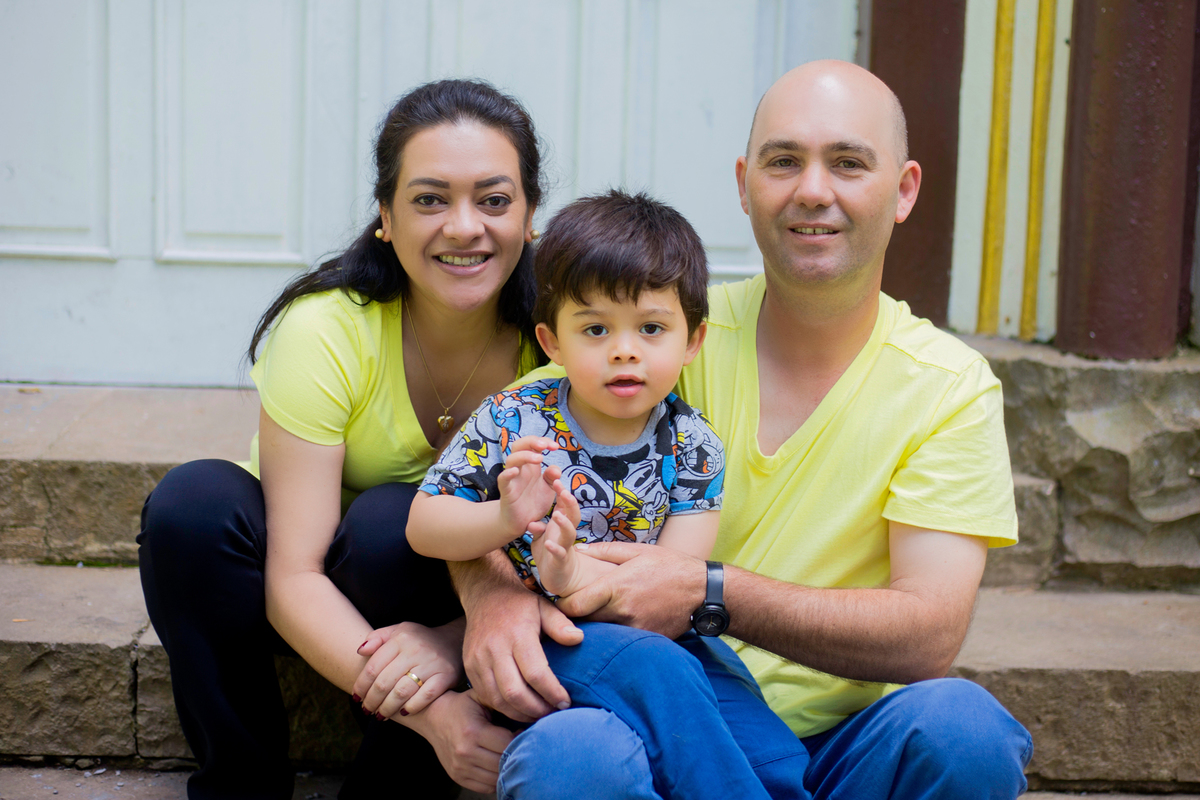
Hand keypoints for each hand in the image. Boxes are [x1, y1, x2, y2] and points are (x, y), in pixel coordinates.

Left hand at [352, 620, 463, 718]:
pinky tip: (404, 713)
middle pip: (384, 682)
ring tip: (381, 715)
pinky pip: (425, 696)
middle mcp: (415, 650)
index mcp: (400, 638)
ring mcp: (431, 663)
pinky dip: (412, 707)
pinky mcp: (446, 675)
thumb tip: (360, 652)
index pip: (373, 667)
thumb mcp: (399, 631)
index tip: (357, 698)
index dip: (361, 686)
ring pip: (402, 692)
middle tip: (366, 710)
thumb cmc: (420, 640)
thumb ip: (377, 637)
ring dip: (388, 708)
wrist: (454, 640)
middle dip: (372, 701)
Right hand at [403, 689, 514, 793]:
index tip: (521, 731)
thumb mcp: (480, 697)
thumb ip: (501, 703)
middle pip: (503, 763)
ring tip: (507, 754)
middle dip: (515, 754)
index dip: (520, 738)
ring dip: (506, 768)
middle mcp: (465, 753)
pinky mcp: (458, 777)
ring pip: (496, 778)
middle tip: (518, 744)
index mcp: (473, 732)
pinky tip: (497, 764)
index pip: (507, 744)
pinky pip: (486, 787)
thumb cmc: (461, 706)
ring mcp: (460, 768)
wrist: (433, 717)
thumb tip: (527, 712)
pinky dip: (495, 779)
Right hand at [454, 553, 582, 721]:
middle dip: (536, 709)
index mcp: (517, 634)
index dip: (552, 692)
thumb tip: (578, 639)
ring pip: (498, 699)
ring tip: (539, 715)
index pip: (535, 673)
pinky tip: (520, 710)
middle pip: (515, 692)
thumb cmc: (520, 604)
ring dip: (520, 714)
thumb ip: (560, 624)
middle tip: (553, 714)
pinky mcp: (469, 667)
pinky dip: (504, 708)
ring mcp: (478, 660)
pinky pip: (486, 696)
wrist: (485, 594)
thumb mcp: (544, 606)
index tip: (566, 702)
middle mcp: (494, 649)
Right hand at [497, 436, 560, 537]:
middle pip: (519, 446)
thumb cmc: (533, 501)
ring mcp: (512, 479)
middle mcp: (520, 469)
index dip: (544, 441)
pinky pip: (503, 479)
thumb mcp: (548, 488)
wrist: (522, 522)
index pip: (533, 445)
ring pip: (511, 460)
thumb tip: (556, 469)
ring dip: (525, 455)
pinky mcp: (506, 492)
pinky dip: (507, 474)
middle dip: (531, 441)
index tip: (555, 446)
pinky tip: (515, 471)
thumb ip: (552, 477)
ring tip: (539, 458)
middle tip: (544, 446)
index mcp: (531, 466)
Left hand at [529, 482, 583, 596]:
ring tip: (556, 515)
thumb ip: (539, 527)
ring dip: (564, 524)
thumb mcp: (542, 537)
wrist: (558, 577)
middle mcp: (566, 534)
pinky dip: (554, 549)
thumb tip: (531, 521)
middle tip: (563, 490)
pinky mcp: (560, 561)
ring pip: (570, 533)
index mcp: (562, 525)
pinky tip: (547, 543)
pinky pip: (559, 554)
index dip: (563, 494)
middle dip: (569, 503)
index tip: (556, 480)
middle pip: (573, 515)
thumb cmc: (550, 552)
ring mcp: (565, 547)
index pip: (565, 506)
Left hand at [554, 541, 705, 637]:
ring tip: (597, 615)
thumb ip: (604, 551)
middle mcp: (622, 611)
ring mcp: (634, 629)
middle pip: (583, 622)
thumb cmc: (670, 566)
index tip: (562, 600)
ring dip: (596, 625)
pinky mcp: (646, 640)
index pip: (573, 606)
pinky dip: (617, 632)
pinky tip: (621, 622)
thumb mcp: (637, 551)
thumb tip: (578, 550)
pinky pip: (622, 639)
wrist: (704, 591)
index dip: (563, 605)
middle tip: (575, 609)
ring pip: (602, 632)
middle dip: (576, 617)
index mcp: (616, 587)